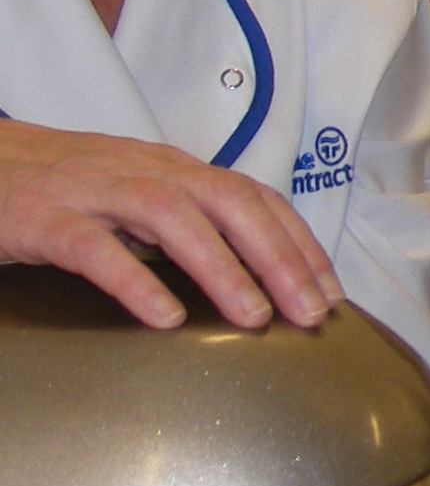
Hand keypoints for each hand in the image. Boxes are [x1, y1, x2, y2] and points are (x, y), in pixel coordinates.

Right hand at [0, 120, 340, 327]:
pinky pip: (94, 247)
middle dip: (280, 257)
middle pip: (230, 202)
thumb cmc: (62, 186)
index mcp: (173, 169)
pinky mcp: (42, 217)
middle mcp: (143, 171)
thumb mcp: (135, 194)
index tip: (329, 293)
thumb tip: (258, 269)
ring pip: (173, 217)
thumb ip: (190, 221)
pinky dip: (134, 280)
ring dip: (222, 267)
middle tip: (310, 312)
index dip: (298, 243)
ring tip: (254, 316)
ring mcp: (92, 190)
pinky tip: (164, 316)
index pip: (255, 197)